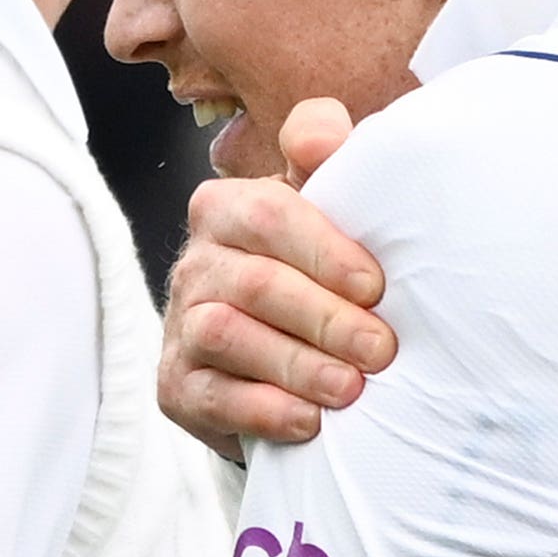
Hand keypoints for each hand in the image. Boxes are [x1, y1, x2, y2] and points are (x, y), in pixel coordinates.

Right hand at [161, 98, 397, 460]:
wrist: (280, 361)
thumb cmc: (317, 274)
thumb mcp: (328, 214)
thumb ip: (327, 163)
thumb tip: (317, 134)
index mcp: (229, 208)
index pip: (269, 212)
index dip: (325, 248)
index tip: (375, 286)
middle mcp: (197, 263)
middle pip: (255, 282)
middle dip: (324, 318)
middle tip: (381, 349)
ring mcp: (181, 326)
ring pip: (227, 335)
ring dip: (296, 364)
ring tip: (350, 388)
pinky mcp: (176, 386)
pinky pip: (212, 397)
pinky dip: (264, 410)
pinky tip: (309, 422)